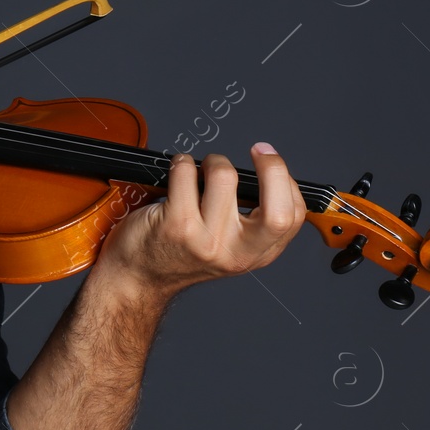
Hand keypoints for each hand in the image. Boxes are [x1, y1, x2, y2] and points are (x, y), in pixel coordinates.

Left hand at [94, 142, 306, 298]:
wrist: (136, 279)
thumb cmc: (178, 255)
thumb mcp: (228, 248)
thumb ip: (252, 223)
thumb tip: (269, 175)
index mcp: (256, 255)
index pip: (293, 217)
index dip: (286, 182)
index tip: (271, 163)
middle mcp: (235, 252)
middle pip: (278, 210)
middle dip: (273, 168)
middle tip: (259, 150)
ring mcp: (206, 240)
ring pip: (224, 176)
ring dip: (211, 161)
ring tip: (200, 170)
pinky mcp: (176, 226)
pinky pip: (186, 173)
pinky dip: (181, 163)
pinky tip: (178, 171)